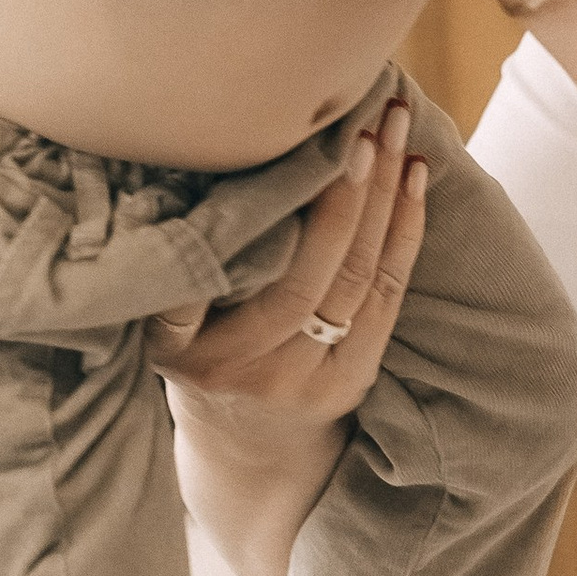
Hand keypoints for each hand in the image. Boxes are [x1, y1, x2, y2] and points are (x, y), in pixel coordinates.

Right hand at [153, 93, 427, 575]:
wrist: (246, 453)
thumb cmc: (198, 358)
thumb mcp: (162, 324)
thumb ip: (181, 266)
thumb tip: (200, 156)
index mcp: (181, 349)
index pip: (214, 277)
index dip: (253, 217)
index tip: (279, 148)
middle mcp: (242, 370)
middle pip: (305, 275)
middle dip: (340, 191)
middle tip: (361, 122)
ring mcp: (303, 380)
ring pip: (354, 280)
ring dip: (382, 197)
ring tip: (394, 128)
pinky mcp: (352, 378)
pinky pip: (387, 297)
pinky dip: (405, 232)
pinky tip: (415, 176)